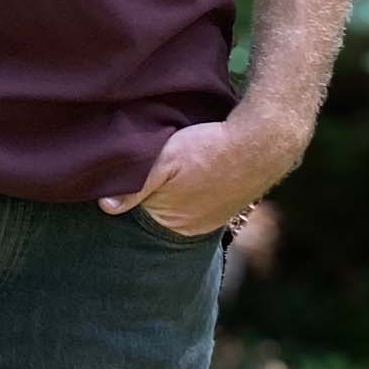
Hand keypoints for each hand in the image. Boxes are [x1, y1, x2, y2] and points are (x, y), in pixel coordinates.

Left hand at [95, 113, 305, 238]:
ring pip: (180, 204)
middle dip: (153, 195)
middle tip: (151, 167)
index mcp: (174, 223)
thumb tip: (105, 207)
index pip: (139, 213)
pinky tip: (196, 170)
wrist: (263, 141)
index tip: (127, 174)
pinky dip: (195, 187)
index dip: (131, 193)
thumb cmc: (210, 149)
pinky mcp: (229, 204)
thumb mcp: (166, 160)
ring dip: (175, 190)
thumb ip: (135, 185)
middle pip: (160, 212)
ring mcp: (213, 218)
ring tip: (176, 167)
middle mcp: (193, 228)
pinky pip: (201, 199)